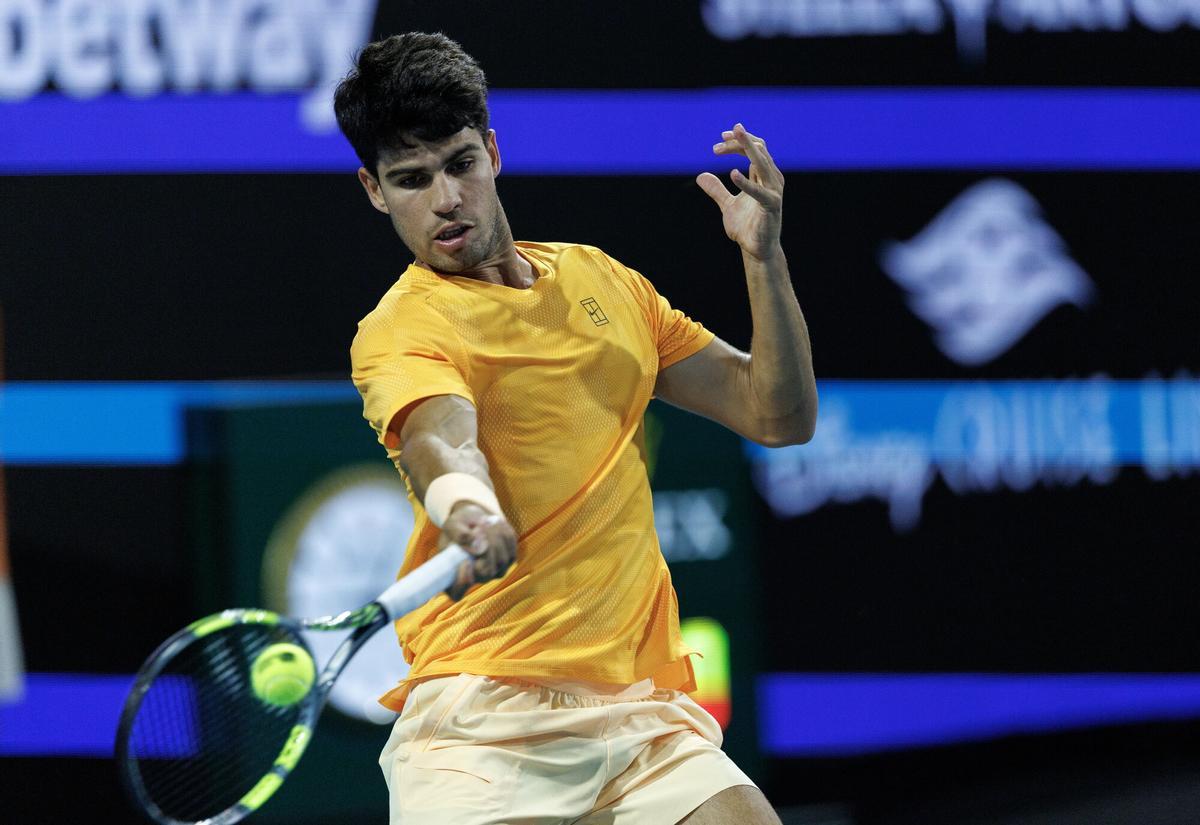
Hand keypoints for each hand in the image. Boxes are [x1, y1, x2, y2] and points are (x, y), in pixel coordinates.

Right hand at [438, 502, 517, 599]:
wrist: (471, 520)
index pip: (457, 592)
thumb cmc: (457, 527)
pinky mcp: (509, 559)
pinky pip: (511, 545)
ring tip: (483, 521)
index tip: (464, 562)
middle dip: (485, 548)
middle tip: (477, 527)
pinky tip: (493, 523)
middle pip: (487, 573)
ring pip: (502, 559)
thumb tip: (478, 548)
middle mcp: (476, 579)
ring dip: (494, 536)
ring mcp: (495, 571)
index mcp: (454, 577)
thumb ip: (461, 536)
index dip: (462, 581)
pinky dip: (503, 531)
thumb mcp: (452, 526)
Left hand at [696, 123, 783, 261]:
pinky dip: (746, 182)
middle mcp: (772, 180)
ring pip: (762, 163)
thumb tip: (701, 176)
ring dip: (747, 149)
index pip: (755, 150)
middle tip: (722, 135)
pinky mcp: (772, 205)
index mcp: (764, 177)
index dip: (739, 141)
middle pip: (759, 151)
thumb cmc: (746, 227)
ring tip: (731, 139)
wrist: (756, 250)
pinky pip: (759, 191)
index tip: (721, 138)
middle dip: (741, 140)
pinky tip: (732, 174)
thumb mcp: (727, 205)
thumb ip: (716, 190)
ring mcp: (774, 192)